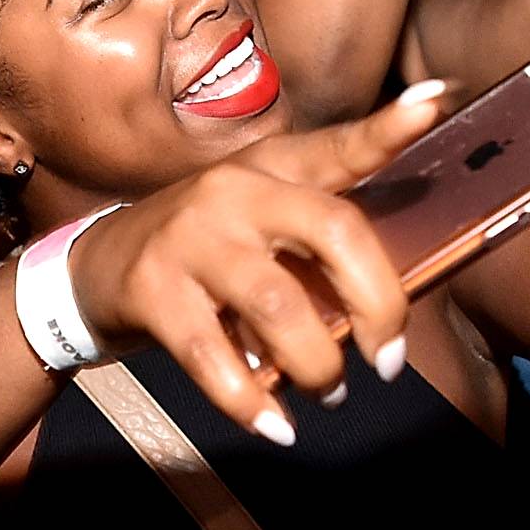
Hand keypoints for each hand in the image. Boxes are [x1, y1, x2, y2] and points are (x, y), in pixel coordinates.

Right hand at [65, 81, 450, 440]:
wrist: (94, 269)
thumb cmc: (205, 254)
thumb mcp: (258, 226)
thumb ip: (317, 247)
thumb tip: (385, 313)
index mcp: (271, 170)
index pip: (338, 147)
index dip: (387, 129)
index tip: (435, 104)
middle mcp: (234, 192)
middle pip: (331, 231)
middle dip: (379, 304)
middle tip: (389, 359)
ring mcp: (190, 239)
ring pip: (278, 305)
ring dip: (319, 364)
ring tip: (330, 392)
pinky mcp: (153, 291)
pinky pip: (214, 357)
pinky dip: (252, 402)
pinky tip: (276, 425)